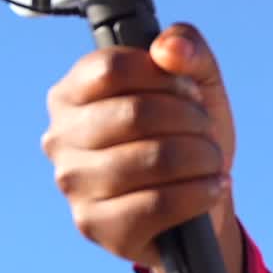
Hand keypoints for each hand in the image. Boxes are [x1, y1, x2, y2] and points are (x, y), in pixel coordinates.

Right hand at [42, 24, 237, 272]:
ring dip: (200, 156)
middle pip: (135, 114)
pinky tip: (211, 187)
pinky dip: (198, 192)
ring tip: (211, 160)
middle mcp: (60, 138)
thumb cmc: (185, 135)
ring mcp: (73, 185)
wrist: (197, 204)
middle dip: (190, 119)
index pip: (113, 68)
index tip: (187, 90)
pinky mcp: (96, 226)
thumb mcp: (196, 81)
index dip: (163, 76)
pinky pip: (157, 204)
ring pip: (152, 158)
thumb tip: (168, 48)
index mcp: (72, 94)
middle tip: (206, 130)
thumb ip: (187, 47)